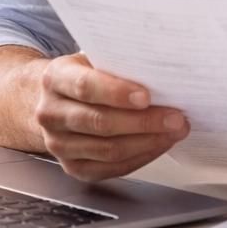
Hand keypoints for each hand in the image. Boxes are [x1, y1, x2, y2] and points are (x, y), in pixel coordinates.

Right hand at [35, 53, 189, 181]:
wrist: (57, 99)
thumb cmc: (85, 75)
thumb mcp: (94, 58)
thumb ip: (119, 65)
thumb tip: (161, 75)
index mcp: (55, 79)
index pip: (85, 87)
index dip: (117, 93)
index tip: (146, 97)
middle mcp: (51, 113)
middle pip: (100, 123)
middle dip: (144, 122)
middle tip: (175, 118)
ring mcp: (58, 144)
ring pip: (107, 150)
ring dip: (148, 142)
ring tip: (174, 132)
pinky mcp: (72, 167)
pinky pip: (110, 169)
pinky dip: (140, 157)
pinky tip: (158, 145)